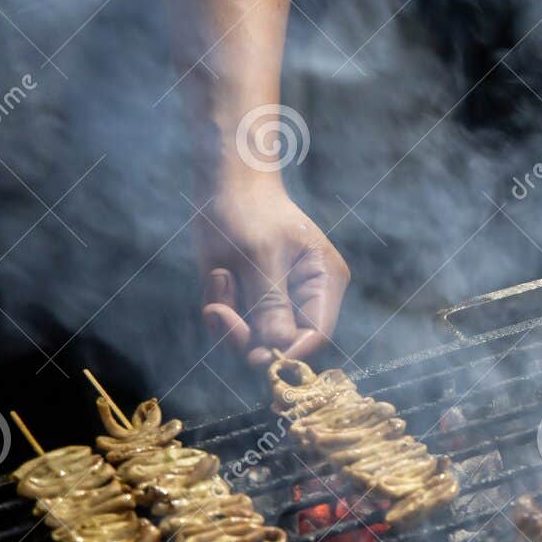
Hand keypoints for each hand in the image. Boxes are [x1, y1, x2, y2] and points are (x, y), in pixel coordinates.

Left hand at [198, 177, 349, 367]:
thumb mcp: (258, 256)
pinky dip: (220, 309)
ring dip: (229, 316)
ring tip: (219, 277)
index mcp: (325, 281)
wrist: (224, 184)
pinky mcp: (252, 302)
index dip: (288, 352)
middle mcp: (307, 297)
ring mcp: (279, 301)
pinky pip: (235, 326)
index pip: (317, 334)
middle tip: (218, 312)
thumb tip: (278, 350)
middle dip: (247, 332)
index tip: (254, 357)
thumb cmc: (248, 209)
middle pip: (284, 342)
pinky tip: (217, 277)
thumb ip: (270, 304)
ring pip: (254, 339)